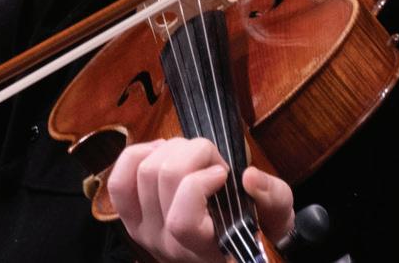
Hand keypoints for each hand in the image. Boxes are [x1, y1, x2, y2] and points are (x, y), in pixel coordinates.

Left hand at [108, 137, 293, 262]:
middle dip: (193, 152)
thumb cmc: (255, 225)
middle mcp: (167, 245)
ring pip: (144, 170)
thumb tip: (248, 176)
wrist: (230, 246)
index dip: (200, 183)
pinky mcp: (131, 215)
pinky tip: (164, 153)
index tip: (223, 173)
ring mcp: (144, 231)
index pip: (182, 221)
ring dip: (173, 149)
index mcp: (204, 249)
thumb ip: (272, 196)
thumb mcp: (277, 213)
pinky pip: (121, 177)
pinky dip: (141, 153)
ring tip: (193, 156)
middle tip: (213, 158)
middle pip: (161, 178)